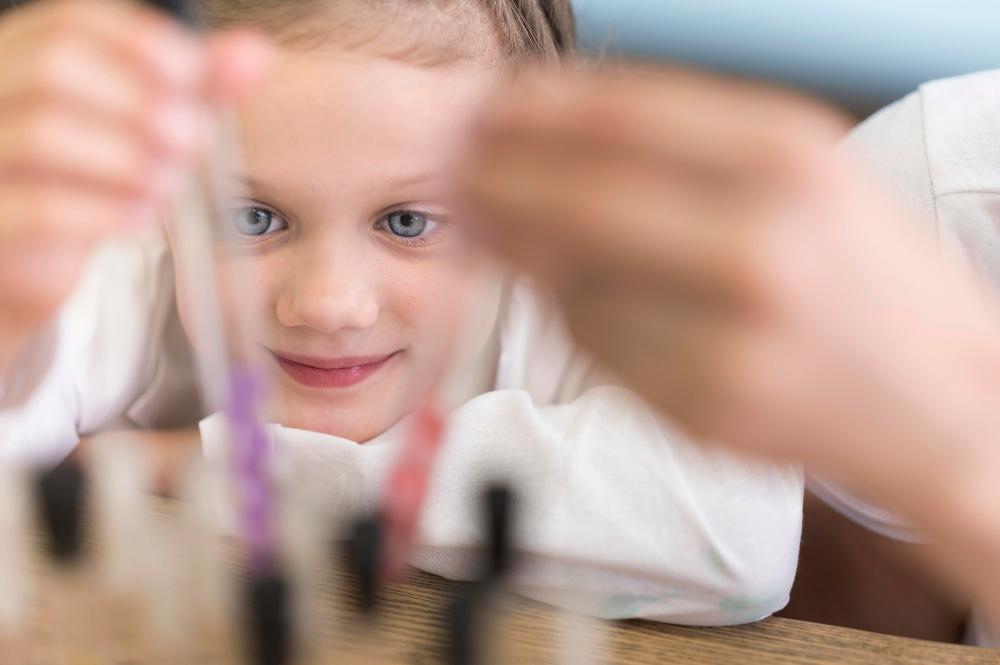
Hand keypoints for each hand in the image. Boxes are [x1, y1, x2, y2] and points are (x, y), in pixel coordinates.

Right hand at [0, 0, 269, 366]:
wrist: (24, 266)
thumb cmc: (79, 186)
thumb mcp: (139, 131)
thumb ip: (195, 90)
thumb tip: (255, 54)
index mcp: (20, 60)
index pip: (71, 23)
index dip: (140, 44)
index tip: (192, 78)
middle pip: (53, 69)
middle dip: (139, 104)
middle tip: (193, 141)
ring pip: (43, 135)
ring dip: (129, 161)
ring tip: (169, 186)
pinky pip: (38, 210)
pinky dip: (103, 213)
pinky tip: (140, 220)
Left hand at [461, 64, 999, 525]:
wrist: (944, 404)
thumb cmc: (869, 280)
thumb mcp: (807, 173)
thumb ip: (684, 145)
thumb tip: (551, 128)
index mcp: (788, 158)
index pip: (618, 116)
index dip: (529, 109)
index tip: (481, 107)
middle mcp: (758, 242)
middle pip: (575, 197)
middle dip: (495, 180)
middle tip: (455, 174)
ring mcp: (727, 335)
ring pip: (569, 280)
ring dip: (517, 250)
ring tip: (494, 228)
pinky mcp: (701, 407)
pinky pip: (594, 346)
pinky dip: (562, 314)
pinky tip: (562, 293)